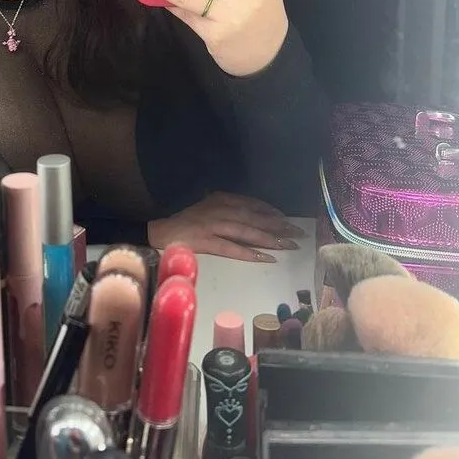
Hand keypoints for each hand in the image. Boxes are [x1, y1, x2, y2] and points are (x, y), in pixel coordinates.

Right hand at [147, 192, 305, 261]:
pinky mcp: (205, 241)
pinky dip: (249, 253)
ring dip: (268, 238)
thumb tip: (253, 213)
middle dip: (277, 226)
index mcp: (220, 199)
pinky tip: (264, 258)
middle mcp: (218, 209)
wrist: (161, 232)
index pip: (252, 204)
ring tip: (287, 246)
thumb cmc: (187, 221)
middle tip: (297, 233)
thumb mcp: (209, 207)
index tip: (288, 220)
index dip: (272, 212)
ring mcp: (212, 225)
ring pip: (246, 231)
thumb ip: (228, 207)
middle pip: (254, 218)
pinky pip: (231, 248)